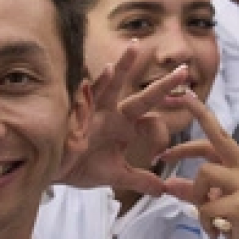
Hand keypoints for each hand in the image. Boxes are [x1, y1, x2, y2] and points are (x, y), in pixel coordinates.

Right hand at [61, 42, 190, 194]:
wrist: (53, 172)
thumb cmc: (82, 167)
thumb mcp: (115, 175)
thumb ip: (139, 180)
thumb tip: (163, 190)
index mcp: (126, 127)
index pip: (153, 123)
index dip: (161, 135)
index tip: (159, 157)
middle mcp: (114, 114)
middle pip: (143, 97)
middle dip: (163, 85)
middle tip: (184, 71)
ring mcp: (96, 110)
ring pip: (113, 84)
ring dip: (124, 66)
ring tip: (136, 48)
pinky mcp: (78, 113)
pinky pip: (88, 94)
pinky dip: (97, 83)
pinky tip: (108, 69)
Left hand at [160, 99, 238, 238]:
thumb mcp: (214, 205)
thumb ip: (193, 192)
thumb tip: (169, 183)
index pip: (218, 135)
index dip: (201, 116)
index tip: (185, 97)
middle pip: (216, 140)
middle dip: (199, 116)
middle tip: (181, 98)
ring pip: (203, 175)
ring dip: (196, 197)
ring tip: (207, 219)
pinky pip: (206, 206)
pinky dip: (205, 222)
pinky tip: (216, 233)